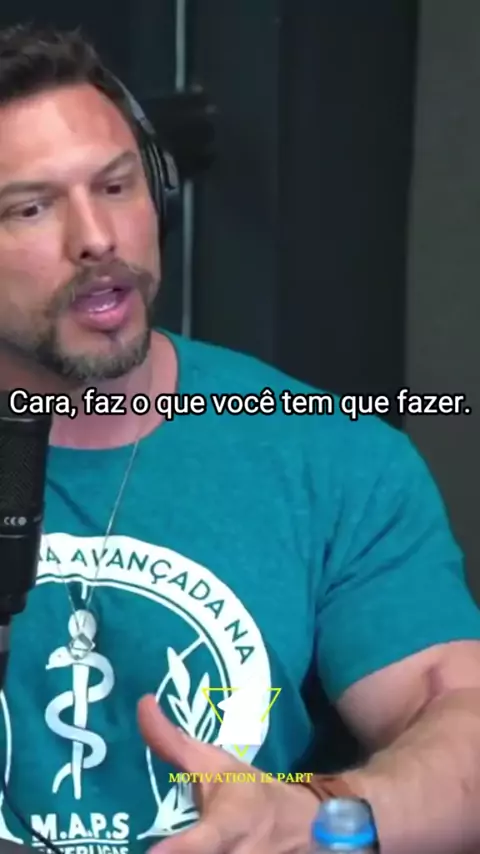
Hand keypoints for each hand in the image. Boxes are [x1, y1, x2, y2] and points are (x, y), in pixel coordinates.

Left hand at [138, 694, 319, 853]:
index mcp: (233, 822)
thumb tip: (143, 703)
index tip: (153, 853)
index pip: (205, 841)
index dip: (181, 850)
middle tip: (138, 850)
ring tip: (162, 849)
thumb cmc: (248, 791)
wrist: (302, 825)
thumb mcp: (216, 764)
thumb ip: (173, 743)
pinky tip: (173, 853)